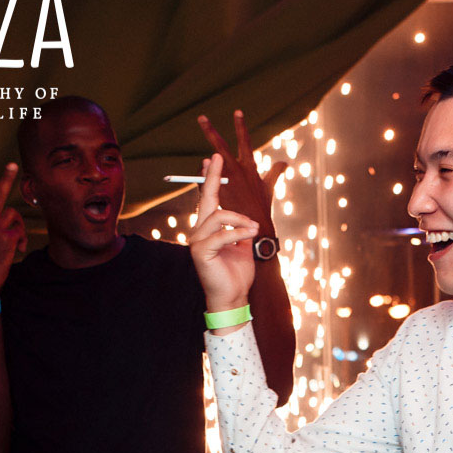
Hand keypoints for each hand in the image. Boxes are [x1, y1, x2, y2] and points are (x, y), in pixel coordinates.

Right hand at [188, 155, 260, 311]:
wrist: (233, 296)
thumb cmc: (238, 272)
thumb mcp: (244, 244)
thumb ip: (243, 227)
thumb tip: (251, 215)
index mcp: (209, 228)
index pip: (208, 198)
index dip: (210, 178)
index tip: (212, 160)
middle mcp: (199, 231)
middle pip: (205, 198)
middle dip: (212, 177)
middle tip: (217, 157)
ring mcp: (197, 241)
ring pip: (218, 216)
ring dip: (240, 220)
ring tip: (255, 228)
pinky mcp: (200, 252)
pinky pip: (221, 235)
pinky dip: (238, 233)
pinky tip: (251, 233)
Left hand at [197, 110, 286, 236]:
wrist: (257, 229)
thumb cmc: (262, 207)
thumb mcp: (269, 187)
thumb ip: (275, 172)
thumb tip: (285, 162)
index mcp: (249, 167)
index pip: (245, 142)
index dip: (241, 126)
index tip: (237, 112)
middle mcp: (237, 170)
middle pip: (221, 146)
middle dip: (210, 131)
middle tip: (201, 117)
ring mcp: (226, 181)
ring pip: (210, 161)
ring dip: (207, 152)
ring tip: (203, 133)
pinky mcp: (218, 192)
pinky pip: (206, 179)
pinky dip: (204, 173)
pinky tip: (201, 168)